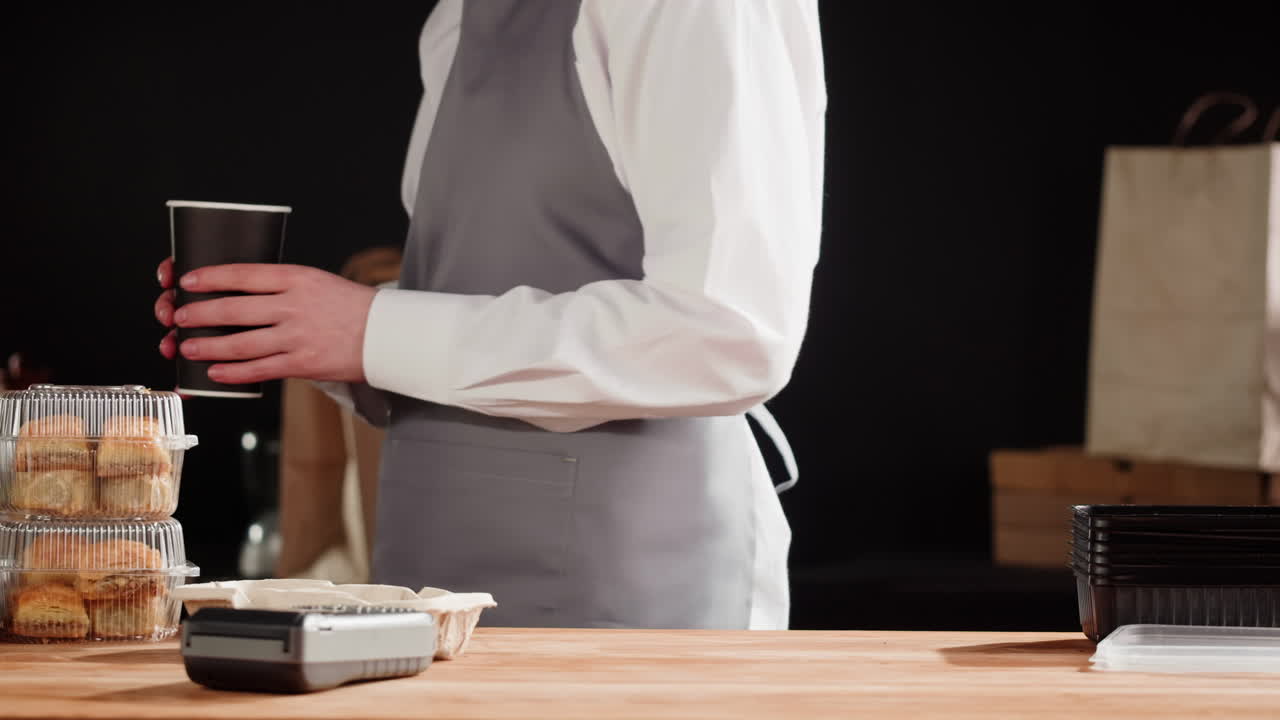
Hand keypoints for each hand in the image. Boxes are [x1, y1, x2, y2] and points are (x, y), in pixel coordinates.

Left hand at [154, 258, 377, 383]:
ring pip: (240, 343)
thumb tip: (242, 295)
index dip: (210, 277)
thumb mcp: (317, 282)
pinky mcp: (302, 363)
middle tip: (179, 317)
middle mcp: (294, 306)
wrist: (386, 334)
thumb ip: (282, 287)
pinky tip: (216, 373)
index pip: (243, 274)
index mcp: (297, 278)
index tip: (188, 281)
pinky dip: (233, 372)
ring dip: (208, 347)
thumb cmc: (353, 308)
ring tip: (188, 347)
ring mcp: (297, 336)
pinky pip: (259, 369)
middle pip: (233, 309)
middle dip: (199, 314)